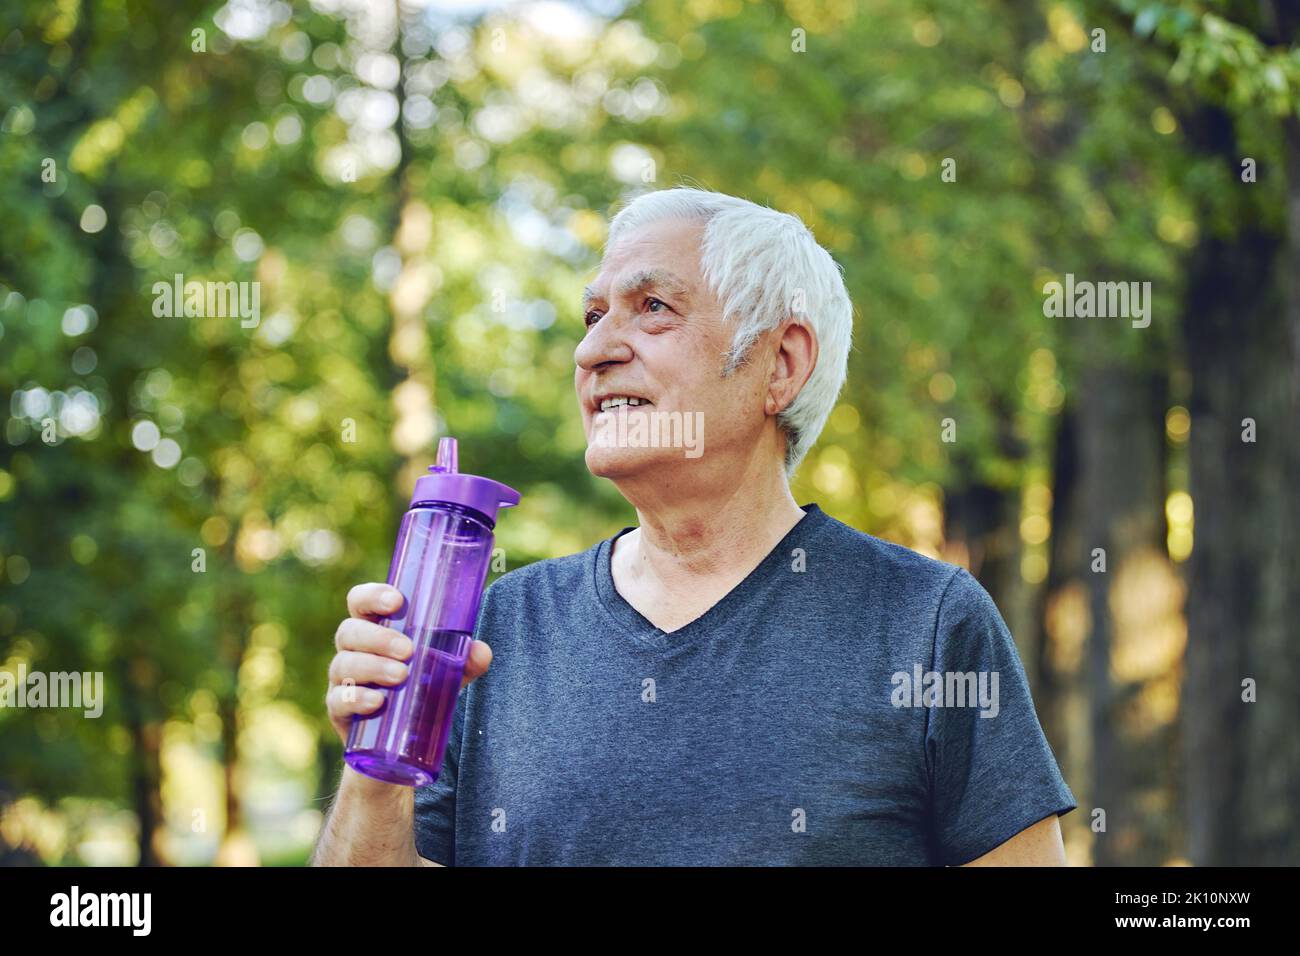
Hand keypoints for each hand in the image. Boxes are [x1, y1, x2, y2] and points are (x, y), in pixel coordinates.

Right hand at [325, 582, 493, 744]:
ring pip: (344, 664)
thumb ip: (465, 661)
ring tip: (401, 676)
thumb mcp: (447, 673)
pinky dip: (356, 699)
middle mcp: (352, 651)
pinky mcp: (339, 711)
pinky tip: (376, 702)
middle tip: (408, 650)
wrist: (402, 743)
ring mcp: (342, 681)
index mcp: (374, 629)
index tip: (397, 601)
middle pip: (349, 631)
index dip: (372, 595)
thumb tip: (481, 651)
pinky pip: (338, 701)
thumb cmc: (421, 690)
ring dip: (372, 667)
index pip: (360, 602)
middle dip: (378, 638)